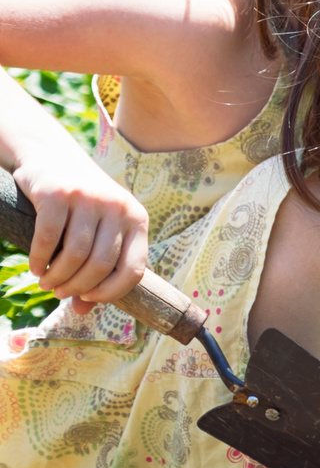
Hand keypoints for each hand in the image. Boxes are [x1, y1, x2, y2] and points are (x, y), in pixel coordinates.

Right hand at [11, 147, 147, 319]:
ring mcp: (89, 198)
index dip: (111, 292)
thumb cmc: (79, 203)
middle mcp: (118, 207)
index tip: (89, 298)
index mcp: (137, 218)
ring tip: (46, 282)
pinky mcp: (59, 194)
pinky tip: (35, 267)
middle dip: (77, 287)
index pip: (135, 269)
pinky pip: (48, 239)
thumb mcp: (96, 229)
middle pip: (101, 265)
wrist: (50, 155)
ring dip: (57, 277)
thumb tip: (82, 312)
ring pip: (75, 255)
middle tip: (59, 292)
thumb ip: (96, 268)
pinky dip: (39, 260)